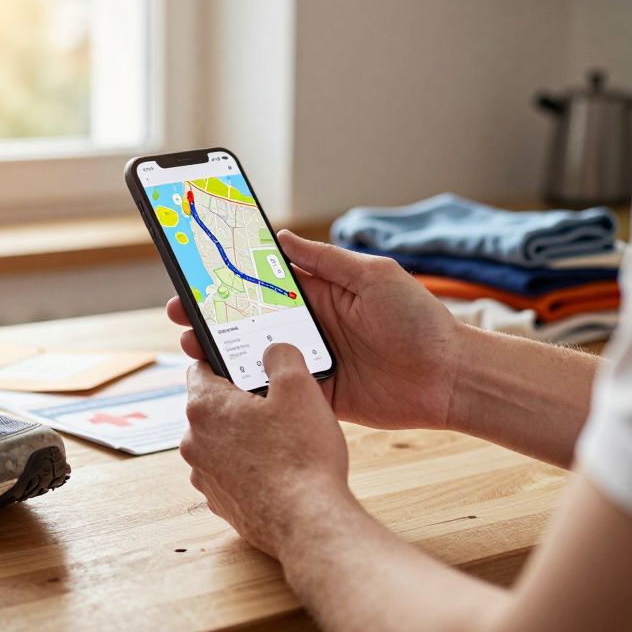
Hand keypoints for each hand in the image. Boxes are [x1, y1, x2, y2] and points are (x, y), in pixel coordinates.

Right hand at [167, 230, 462, 430]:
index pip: (263, 281)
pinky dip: (248, 389)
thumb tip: (279, 235)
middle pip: (247, 318)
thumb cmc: (419, 320)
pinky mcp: (316, 396)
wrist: (451, 377)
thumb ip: (325, 259)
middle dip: (210, 314)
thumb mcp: (374, 275)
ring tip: (192, 346)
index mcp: (319, 293)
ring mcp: (309, 362)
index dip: (229, 276)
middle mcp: (308, 325)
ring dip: (221, 351)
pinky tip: (223, 385)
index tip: (196, 271)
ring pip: (253, 355)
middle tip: (179, 312)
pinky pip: (275, 392)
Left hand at [181, 343, 351, 557]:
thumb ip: (283, 357)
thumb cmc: (301, 456)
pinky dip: (248, 469)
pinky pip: (230, 474)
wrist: (308, 522)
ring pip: (221, 443)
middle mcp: (193, 441)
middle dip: (240, 403)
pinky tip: (279, 471)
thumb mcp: (300, 389)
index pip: (201, 368)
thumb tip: (274, 349)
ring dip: (244, 438)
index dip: (227, 362)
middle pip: (212, 407)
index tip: (249, 365)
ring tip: (282, 441)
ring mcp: (203, 475)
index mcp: (205, 406)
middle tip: (276, 403)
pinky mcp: (219, 502)